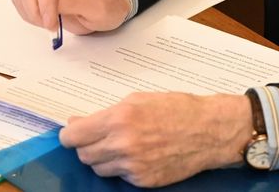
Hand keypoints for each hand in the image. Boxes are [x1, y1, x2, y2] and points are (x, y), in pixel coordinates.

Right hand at [8, 0, 129, 34]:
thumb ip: (74, 3)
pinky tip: (44, 18)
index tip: (50, 23)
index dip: (45, 1)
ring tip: (50, 21)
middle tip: (50, 25)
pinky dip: (27, 12)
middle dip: (35, 9)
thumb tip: (49, 4)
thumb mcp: (99, 8)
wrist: (104, 6)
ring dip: (30, 11)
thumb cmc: (106, 5)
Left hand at [59, 92, 252, 186]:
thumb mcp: (139, 99)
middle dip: (86, 145)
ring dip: (102, 158)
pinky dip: (122, 167)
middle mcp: (123, 144)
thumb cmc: (177, 108)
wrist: (209, 130)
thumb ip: (107, 113)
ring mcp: (133, 166)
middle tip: (97, 136)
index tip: (71, 132)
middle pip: (83, 154)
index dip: (69, 135)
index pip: (74, 136)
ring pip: (99, 168)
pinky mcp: (143, 180)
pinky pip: (119, 176)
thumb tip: (80, 124)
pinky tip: (137, 154)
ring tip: (119, 145)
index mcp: (119, 119)